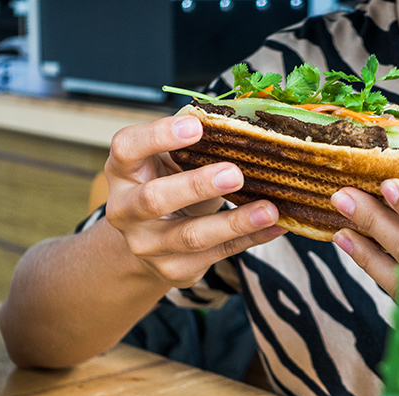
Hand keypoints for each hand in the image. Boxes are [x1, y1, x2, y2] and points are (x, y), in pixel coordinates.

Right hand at [104, 115, 285, 287]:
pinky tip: (274, 226)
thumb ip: (193, 144)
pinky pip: (218, 253)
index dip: (158, 136)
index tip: (196, 126)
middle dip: (196, 186)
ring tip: (269, 209)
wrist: (150, 239)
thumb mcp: (169, 161)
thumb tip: (242, 124)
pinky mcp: (174, 269)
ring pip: (191, 236)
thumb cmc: (167, 184)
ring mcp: (147, 244)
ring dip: (235, 222)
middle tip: (235, 174)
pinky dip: (250, 238)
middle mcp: (125, 209)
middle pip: (155, 199)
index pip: (127, 147)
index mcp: (123, 169)